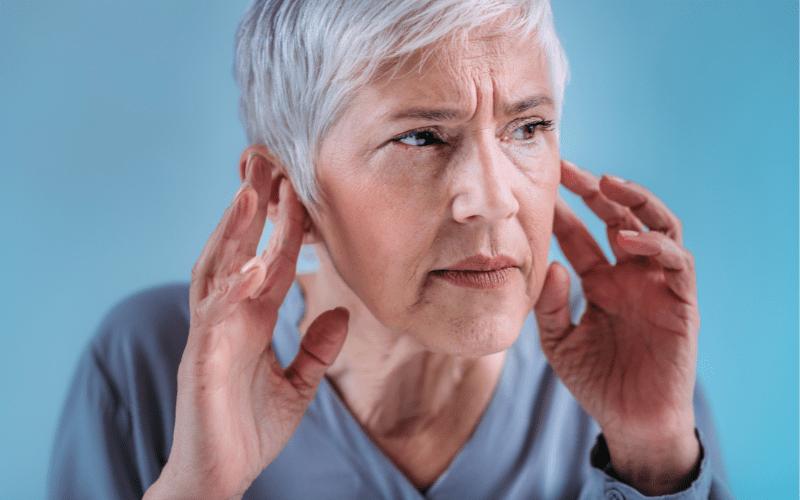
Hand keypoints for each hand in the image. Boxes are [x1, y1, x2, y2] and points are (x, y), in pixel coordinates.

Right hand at [144, 150, 348, 499]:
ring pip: (219, 270)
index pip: (272, 261)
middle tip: (267, 161)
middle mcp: (230, 318)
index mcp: (252, 320)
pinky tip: (252, 263)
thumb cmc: (250, 430)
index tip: (301, 185)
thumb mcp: (298, 386)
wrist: (220, 477)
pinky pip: (214, 316)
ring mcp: (212, 335)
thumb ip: (317, 350)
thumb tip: (341, 314)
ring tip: (252, 191)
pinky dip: (232, 287)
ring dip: (234, 232)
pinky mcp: (201, 360)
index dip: (286, 225)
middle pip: (240, 251)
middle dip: (253, 208)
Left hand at [534, 160, 699, 494]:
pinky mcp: (682, 301)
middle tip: (569, 169)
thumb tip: (552, 265)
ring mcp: (657, 285)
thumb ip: (549, 306)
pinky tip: (629, 238)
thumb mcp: (558, 342)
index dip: (563, 212)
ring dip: (635, 202)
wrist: (631, 421)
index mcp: (601, 282)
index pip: (581, 236)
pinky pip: (677, 262)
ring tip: (606, 184)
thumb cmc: (596, 381)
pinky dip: (656, 244)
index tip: (540, 188)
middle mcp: (630, 276)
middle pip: (618, 218)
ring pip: (657, 226)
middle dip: (596, 191)